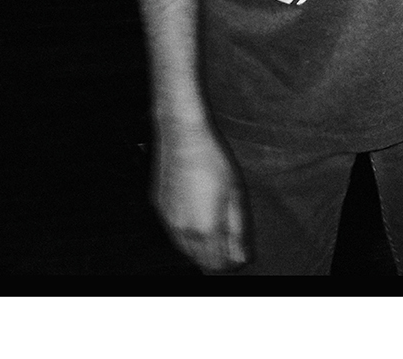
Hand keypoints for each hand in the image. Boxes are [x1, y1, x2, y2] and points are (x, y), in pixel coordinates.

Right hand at [152, 123, 249, 272]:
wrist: (183, 137)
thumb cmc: (212, 160)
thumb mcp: (234, 193)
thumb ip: (238, 229)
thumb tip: (242, 255)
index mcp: (206, 229)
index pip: (218, 265)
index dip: (232, 264)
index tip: (240, 256)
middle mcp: (184, 232)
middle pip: (200, 262)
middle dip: (216, 260)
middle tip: (230, 248)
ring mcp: (168, 222)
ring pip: (185, 251)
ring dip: (200, 251)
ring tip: (215, 237)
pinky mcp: (159, 210)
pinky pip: (173, 234)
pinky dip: (186, 237)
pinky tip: (197, 223)